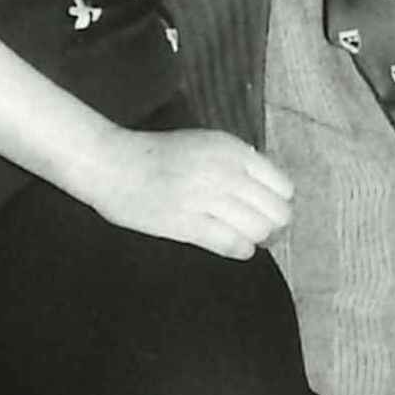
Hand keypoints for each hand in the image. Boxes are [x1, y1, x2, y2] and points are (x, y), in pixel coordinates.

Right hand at [102, 126, 293, 259]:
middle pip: (276, 213)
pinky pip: (231, 244)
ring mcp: (206, 198)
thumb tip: (270, 192)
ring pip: (257, 231)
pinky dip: (240, 250)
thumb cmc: (157, 155)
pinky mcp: (187, 223)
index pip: (282, 187)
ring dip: (256, 239)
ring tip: (244, 238)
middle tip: (261, 231)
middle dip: (273, 226)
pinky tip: (234, 247)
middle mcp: (224, 172)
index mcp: (231, 149)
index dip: (280, 204)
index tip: (268, 211)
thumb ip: (238, 162)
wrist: (111, 163)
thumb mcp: (205, 144)